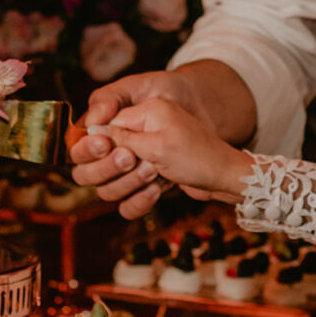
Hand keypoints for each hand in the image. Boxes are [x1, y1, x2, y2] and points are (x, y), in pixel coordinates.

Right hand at [67, 71, 205, 217]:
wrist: (225, 178)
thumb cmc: (199, 155)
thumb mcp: (160, 142)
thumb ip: (122, 136)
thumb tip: (90, 129)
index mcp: (138, 114)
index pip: (96, 128)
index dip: (95, 143)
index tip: (105, 149)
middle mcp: (135, 137)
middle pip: (93, 161)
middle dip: (111, 166)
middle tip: (134, 161)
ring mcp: (138, 162)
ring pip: (109, 186)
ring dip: (130, 183)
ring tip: (155, 174)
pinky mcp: (145, 183)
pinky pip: (126, 202)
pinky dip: (140, 200)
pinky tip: (159, 191)